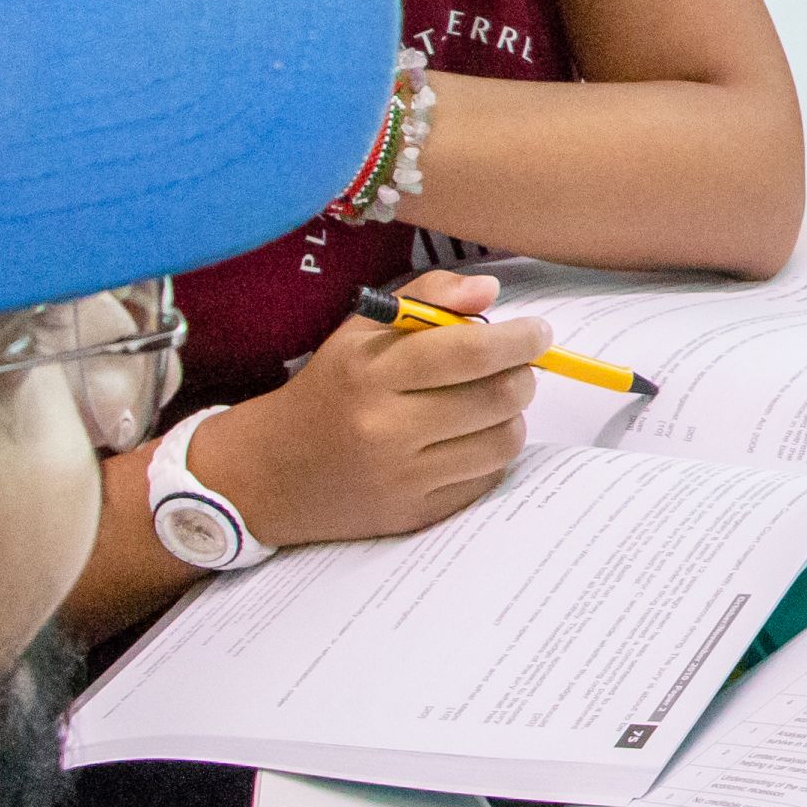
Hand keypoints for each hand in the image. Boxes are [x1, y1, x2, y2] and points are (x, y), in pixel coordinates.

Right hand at [181, 270, 543, 547]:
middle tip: (518, 367)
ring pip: (503, 442)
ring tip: (492, 403)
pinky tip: (468, 439)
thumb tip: (490, 291)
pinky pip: (486, 479)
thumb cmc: (328, 389)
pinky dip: (491, 454)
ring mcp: (401, 478)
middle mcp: (384, 428)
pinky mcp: (414, 515)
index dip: (518, 339)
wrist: (267, 475)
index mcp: (369, 372)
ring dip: (512, 416)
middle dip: (523, 375)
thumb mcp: (360, 332)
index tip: (539, 332)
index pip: (467, 352)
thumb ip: (427, 299)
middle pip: (497, 398)